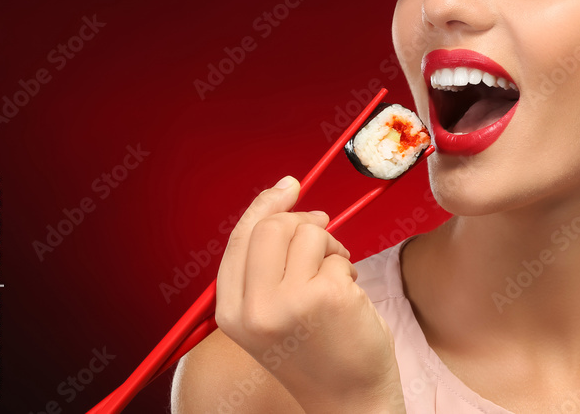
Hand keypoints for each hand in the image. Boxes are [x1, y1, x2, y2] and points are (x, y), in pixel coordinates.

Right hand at [215, 176, 404, 412]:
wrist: (347, 397)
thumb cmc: (315, 351)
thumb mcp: (269, 314)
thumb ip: (264, 266)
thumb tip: (282, 195)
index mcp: (232, 312)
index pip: (241, 238)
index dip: (265, 206)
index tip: (288, 187)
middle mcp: (255, 308)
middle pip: (272, 227)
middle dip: (303, 220)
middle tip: (323, 231)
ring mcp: (291, 302)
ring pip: (309, 234)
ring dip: (330, 245)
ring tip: (335, 275)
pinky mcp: (328, 297)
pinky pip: (338, 255)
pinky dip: (347, 267)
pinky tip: (347, 296)